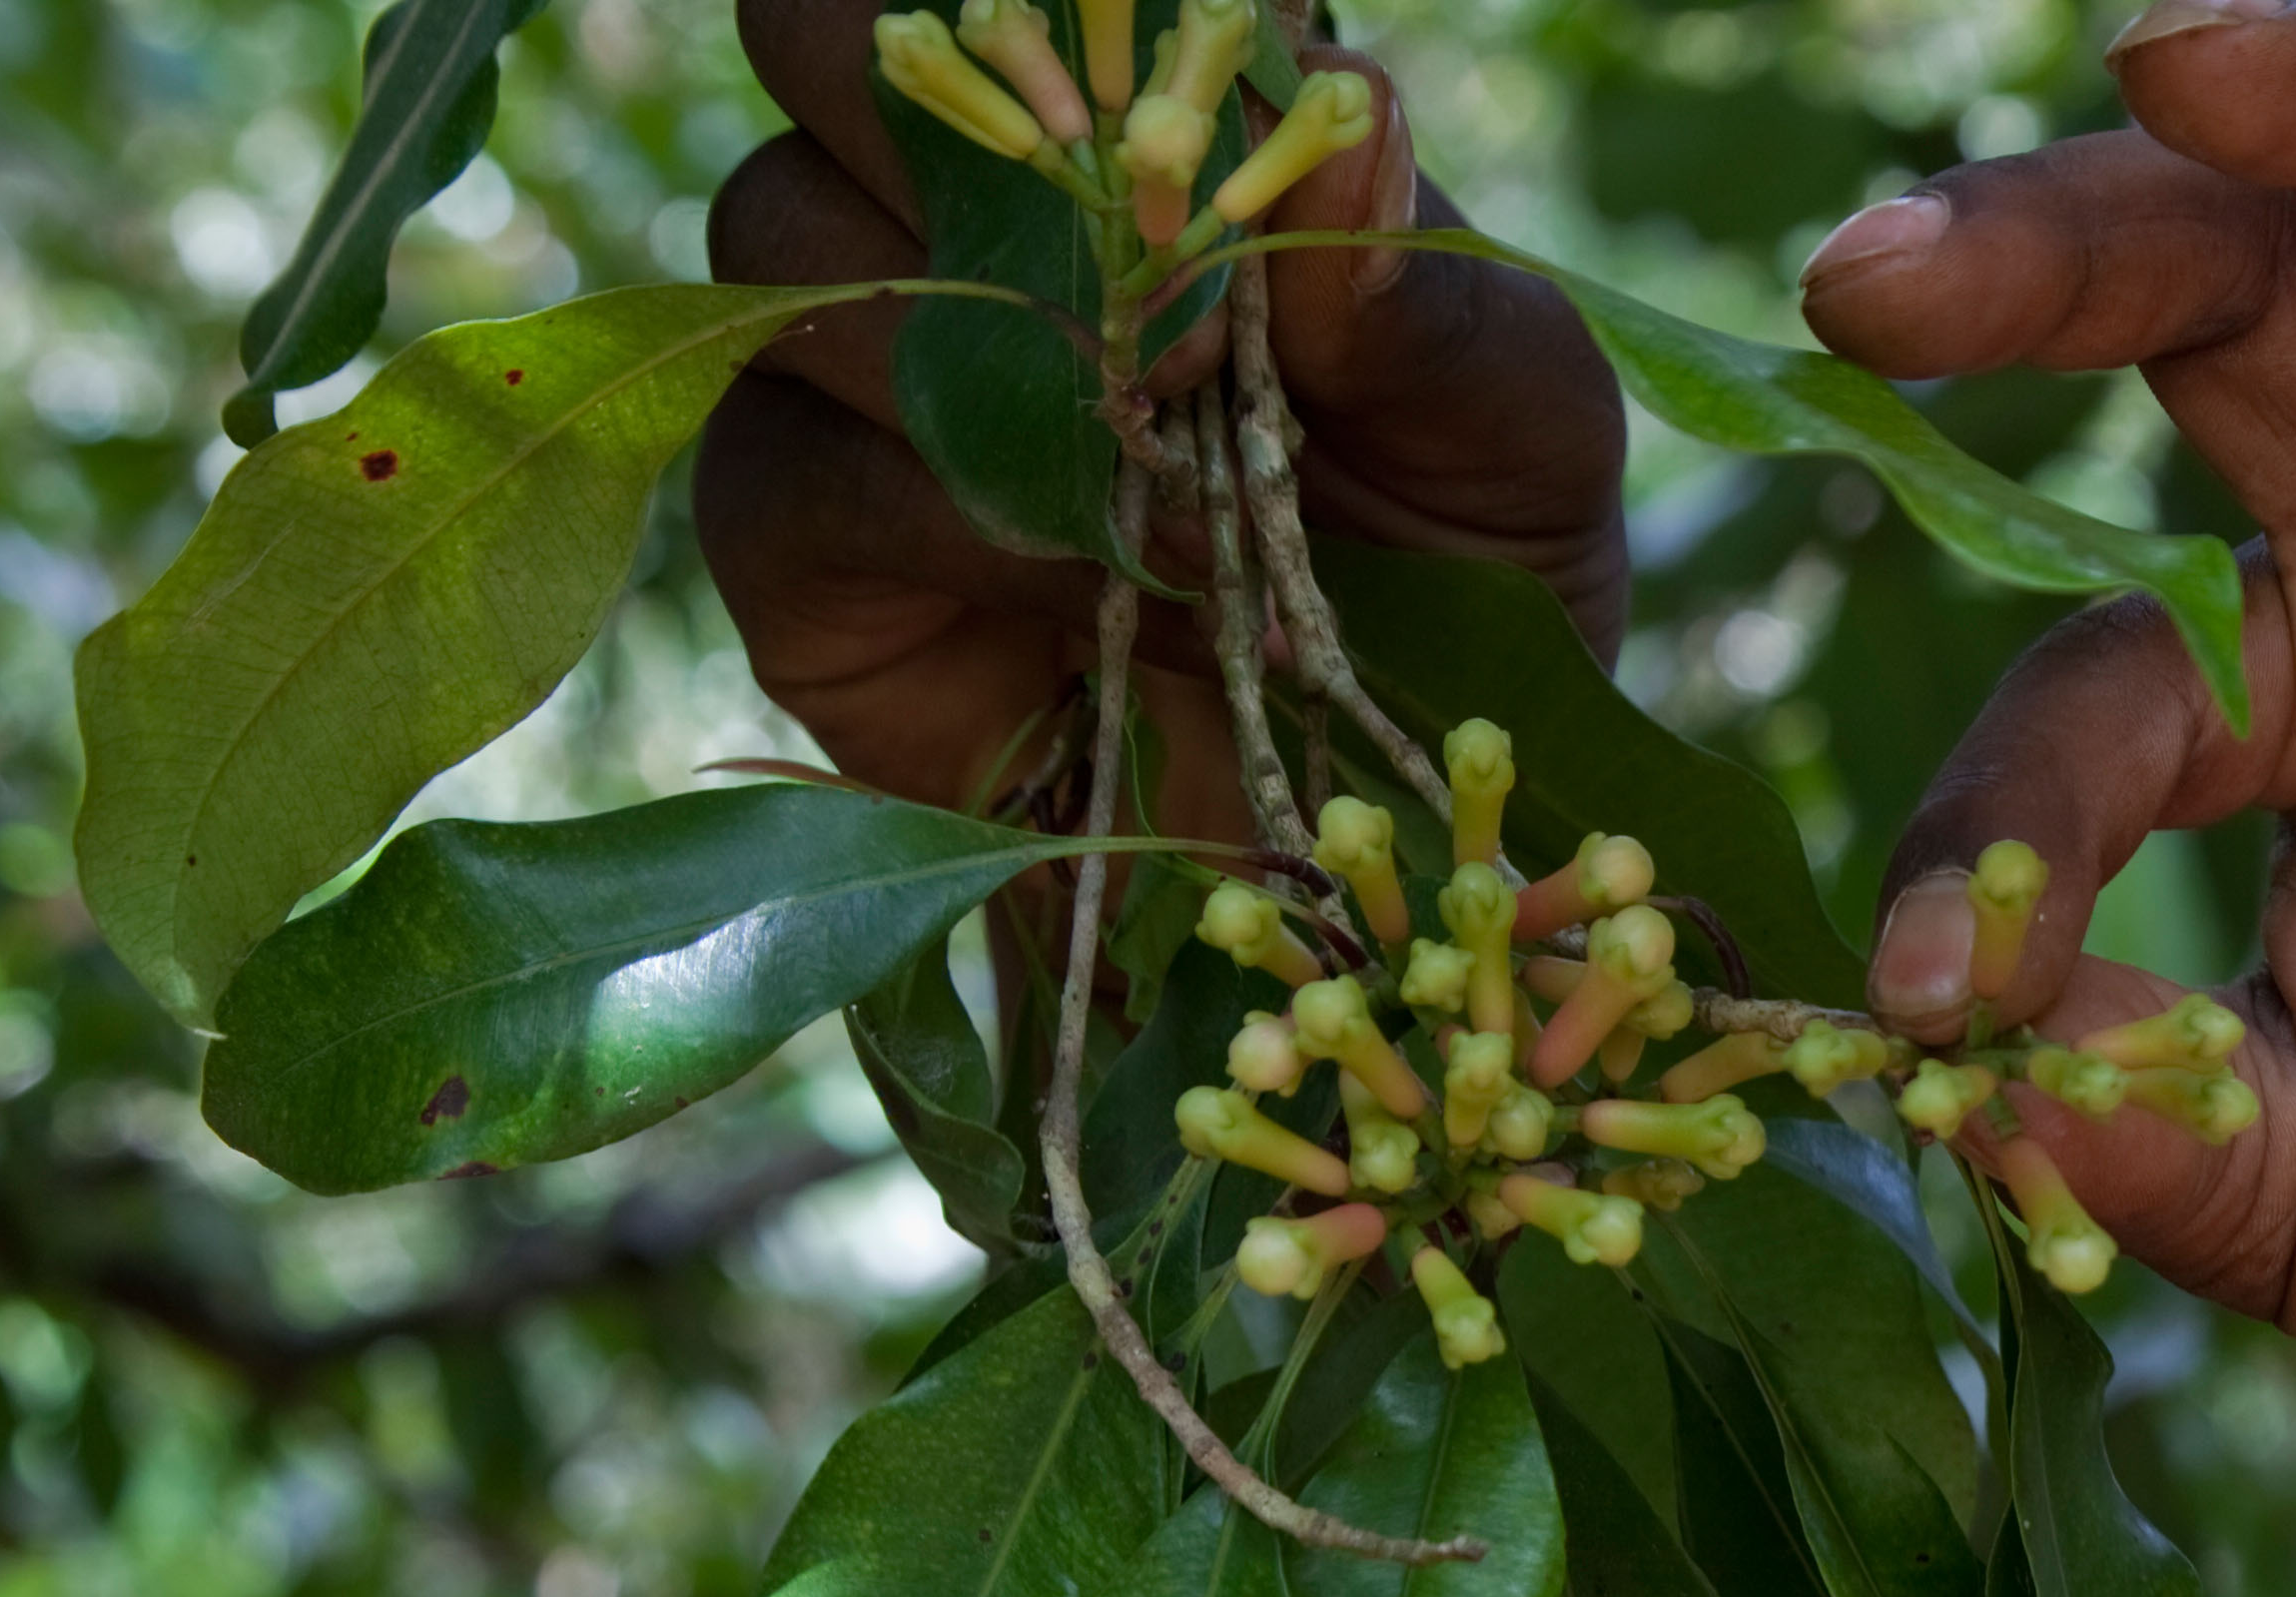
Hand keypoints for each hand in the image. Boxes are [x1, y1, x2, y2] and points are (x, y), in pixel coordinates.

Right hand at [694, 0, 1623, 822]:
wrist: (1381, 818)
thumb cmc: (1460, 575)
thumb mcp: (1510, 425)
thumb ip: (1428, 283)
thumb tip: (1357, 110)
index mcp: (1126, 130)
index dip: (1047, 11)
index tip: (1175, 111)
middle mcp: (957, 208)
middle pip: (819, 43)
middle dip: (960, 132)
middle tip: (1144, 286)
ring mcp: (849, 359)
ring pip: (789, 243)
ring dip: (984, 353)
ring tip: (1164, 477)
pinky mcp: (794, 531)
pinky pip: (785, 458)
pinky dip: (943, 512)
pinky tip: (1085, 574)